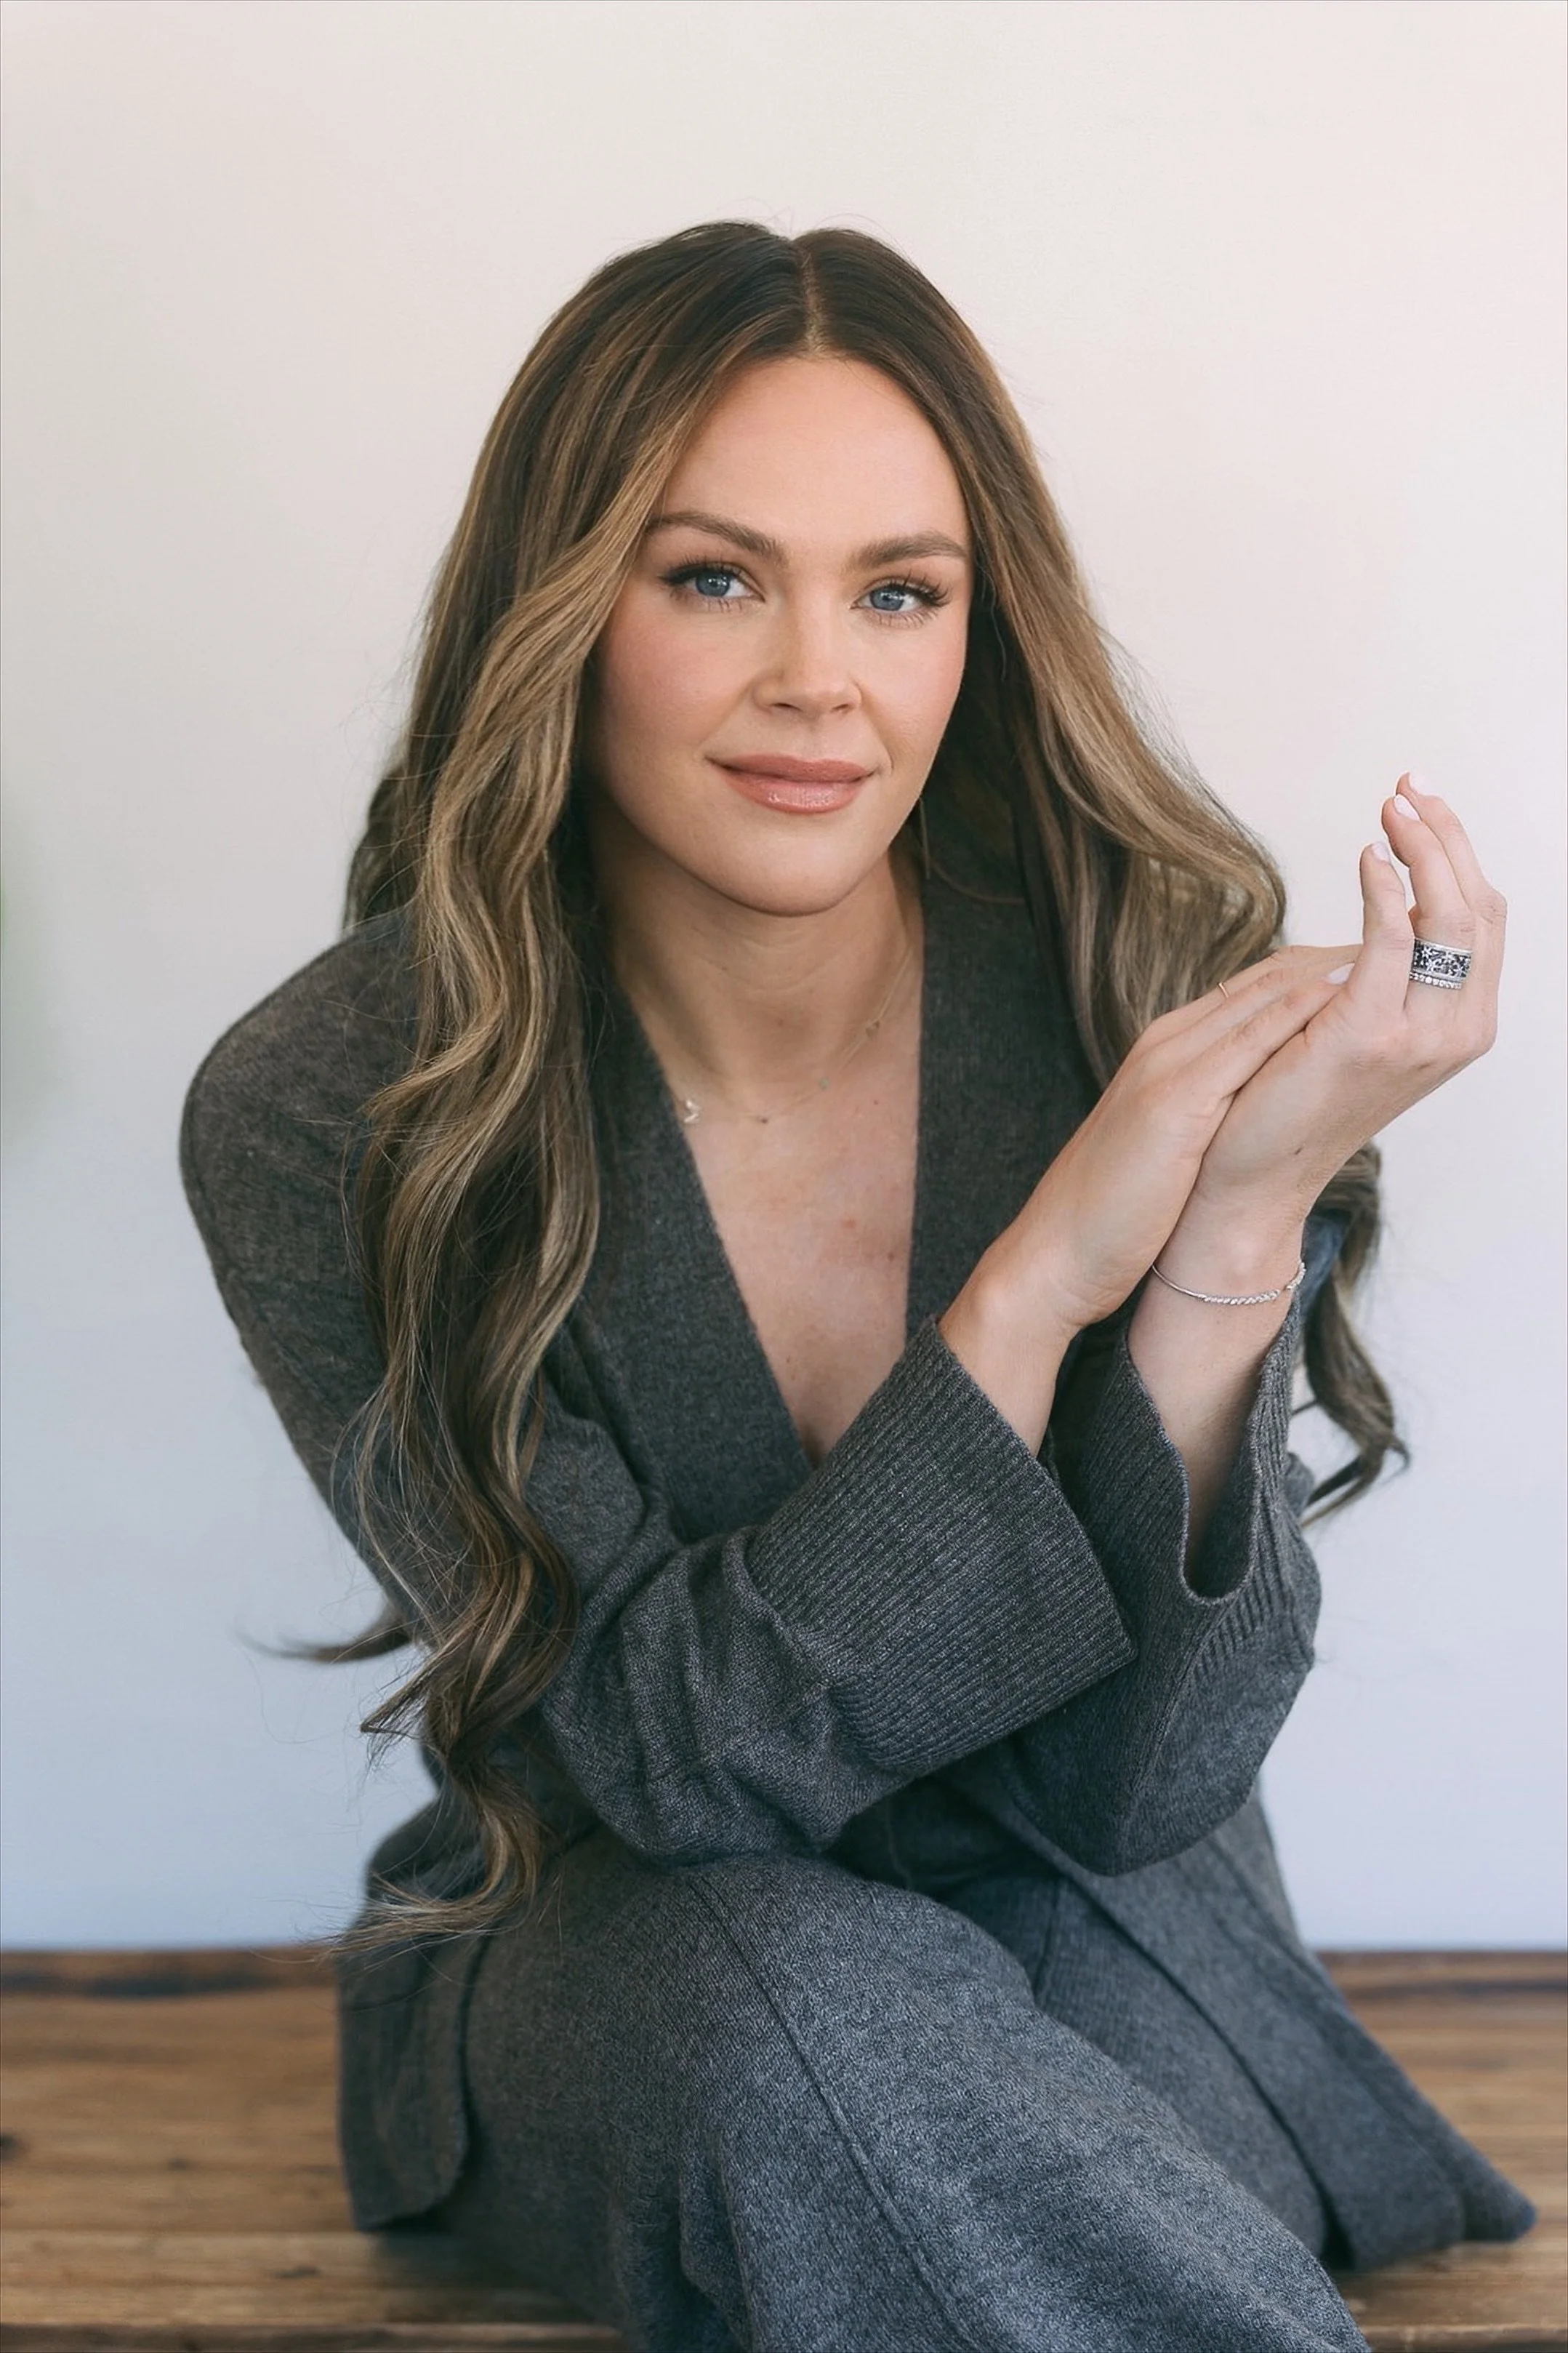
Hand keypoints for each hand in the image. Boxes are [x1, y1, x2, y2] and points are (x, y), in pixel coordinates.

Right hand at [966, 941, 1352, 1343]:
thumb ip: (1211, 1103)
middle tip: (1403, 941)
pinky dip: (1297, 1013)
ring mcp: (1170, 1066)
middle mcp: (1170, 1043)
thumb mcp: (1173, 1137)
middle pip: (1264, 977)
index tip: (1376, 964)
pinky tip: (1345, 997)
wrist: (1059, 1249)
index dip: (1316, 970)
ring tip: (1390, 952)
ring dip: (1328, 969)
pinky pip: (1248, 1043)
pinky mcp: (1176, 1102)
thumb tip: (1264, 1100)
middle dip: (1335, 956)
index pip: (1253, 988)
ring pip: (1260, 995)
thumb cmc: (1117, 1205)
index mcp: (1169, 1050)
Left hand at [1180, 774, 1504, 1233]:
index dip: (1457, 852)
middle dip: (1447, 836)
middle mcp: (1457, 1031)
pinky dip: (1387, 890)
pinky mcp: (1369, 1036)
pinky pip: (1394, 941)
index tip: (1418, 802)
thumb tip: (1390, 905)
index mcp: (1459, 1023)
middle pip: (1479, 907)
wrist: (1248, 1175)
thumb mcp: (1353, 1023)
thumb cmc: (1289, 1097)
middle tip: (1407, 785)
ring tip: (1391, 806)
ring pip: (1452, 916)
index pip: (1482, 917)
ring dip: (1423, 849)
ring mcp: (1420, 1038)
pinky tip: (1368, 856)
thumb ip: (1381, 973)